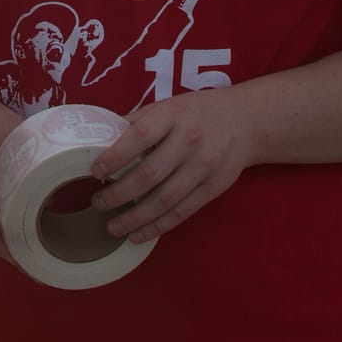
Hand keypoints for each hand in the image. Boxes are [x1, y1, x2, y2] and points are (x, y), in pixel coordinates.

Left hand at [92, 90, 255, 242]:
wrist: (246, 122)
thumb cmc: (196, 113)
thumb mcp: (167, 106)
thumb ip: (136, 121)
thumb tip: (98, 137)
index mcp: (173, 116)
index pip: (140, 136)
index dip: (115, 156)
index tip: (95, 171)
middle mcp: (189, 141)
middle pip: (149, 174)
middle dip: (119, 194)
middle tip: (97, 203)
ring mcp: (204, 167)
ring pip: (164, 199)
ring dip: (134, 217)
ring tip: (112, 227)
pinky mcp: (213, 188)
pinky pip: (181, 212)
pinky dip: (157, 226)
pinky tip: (137, 235)